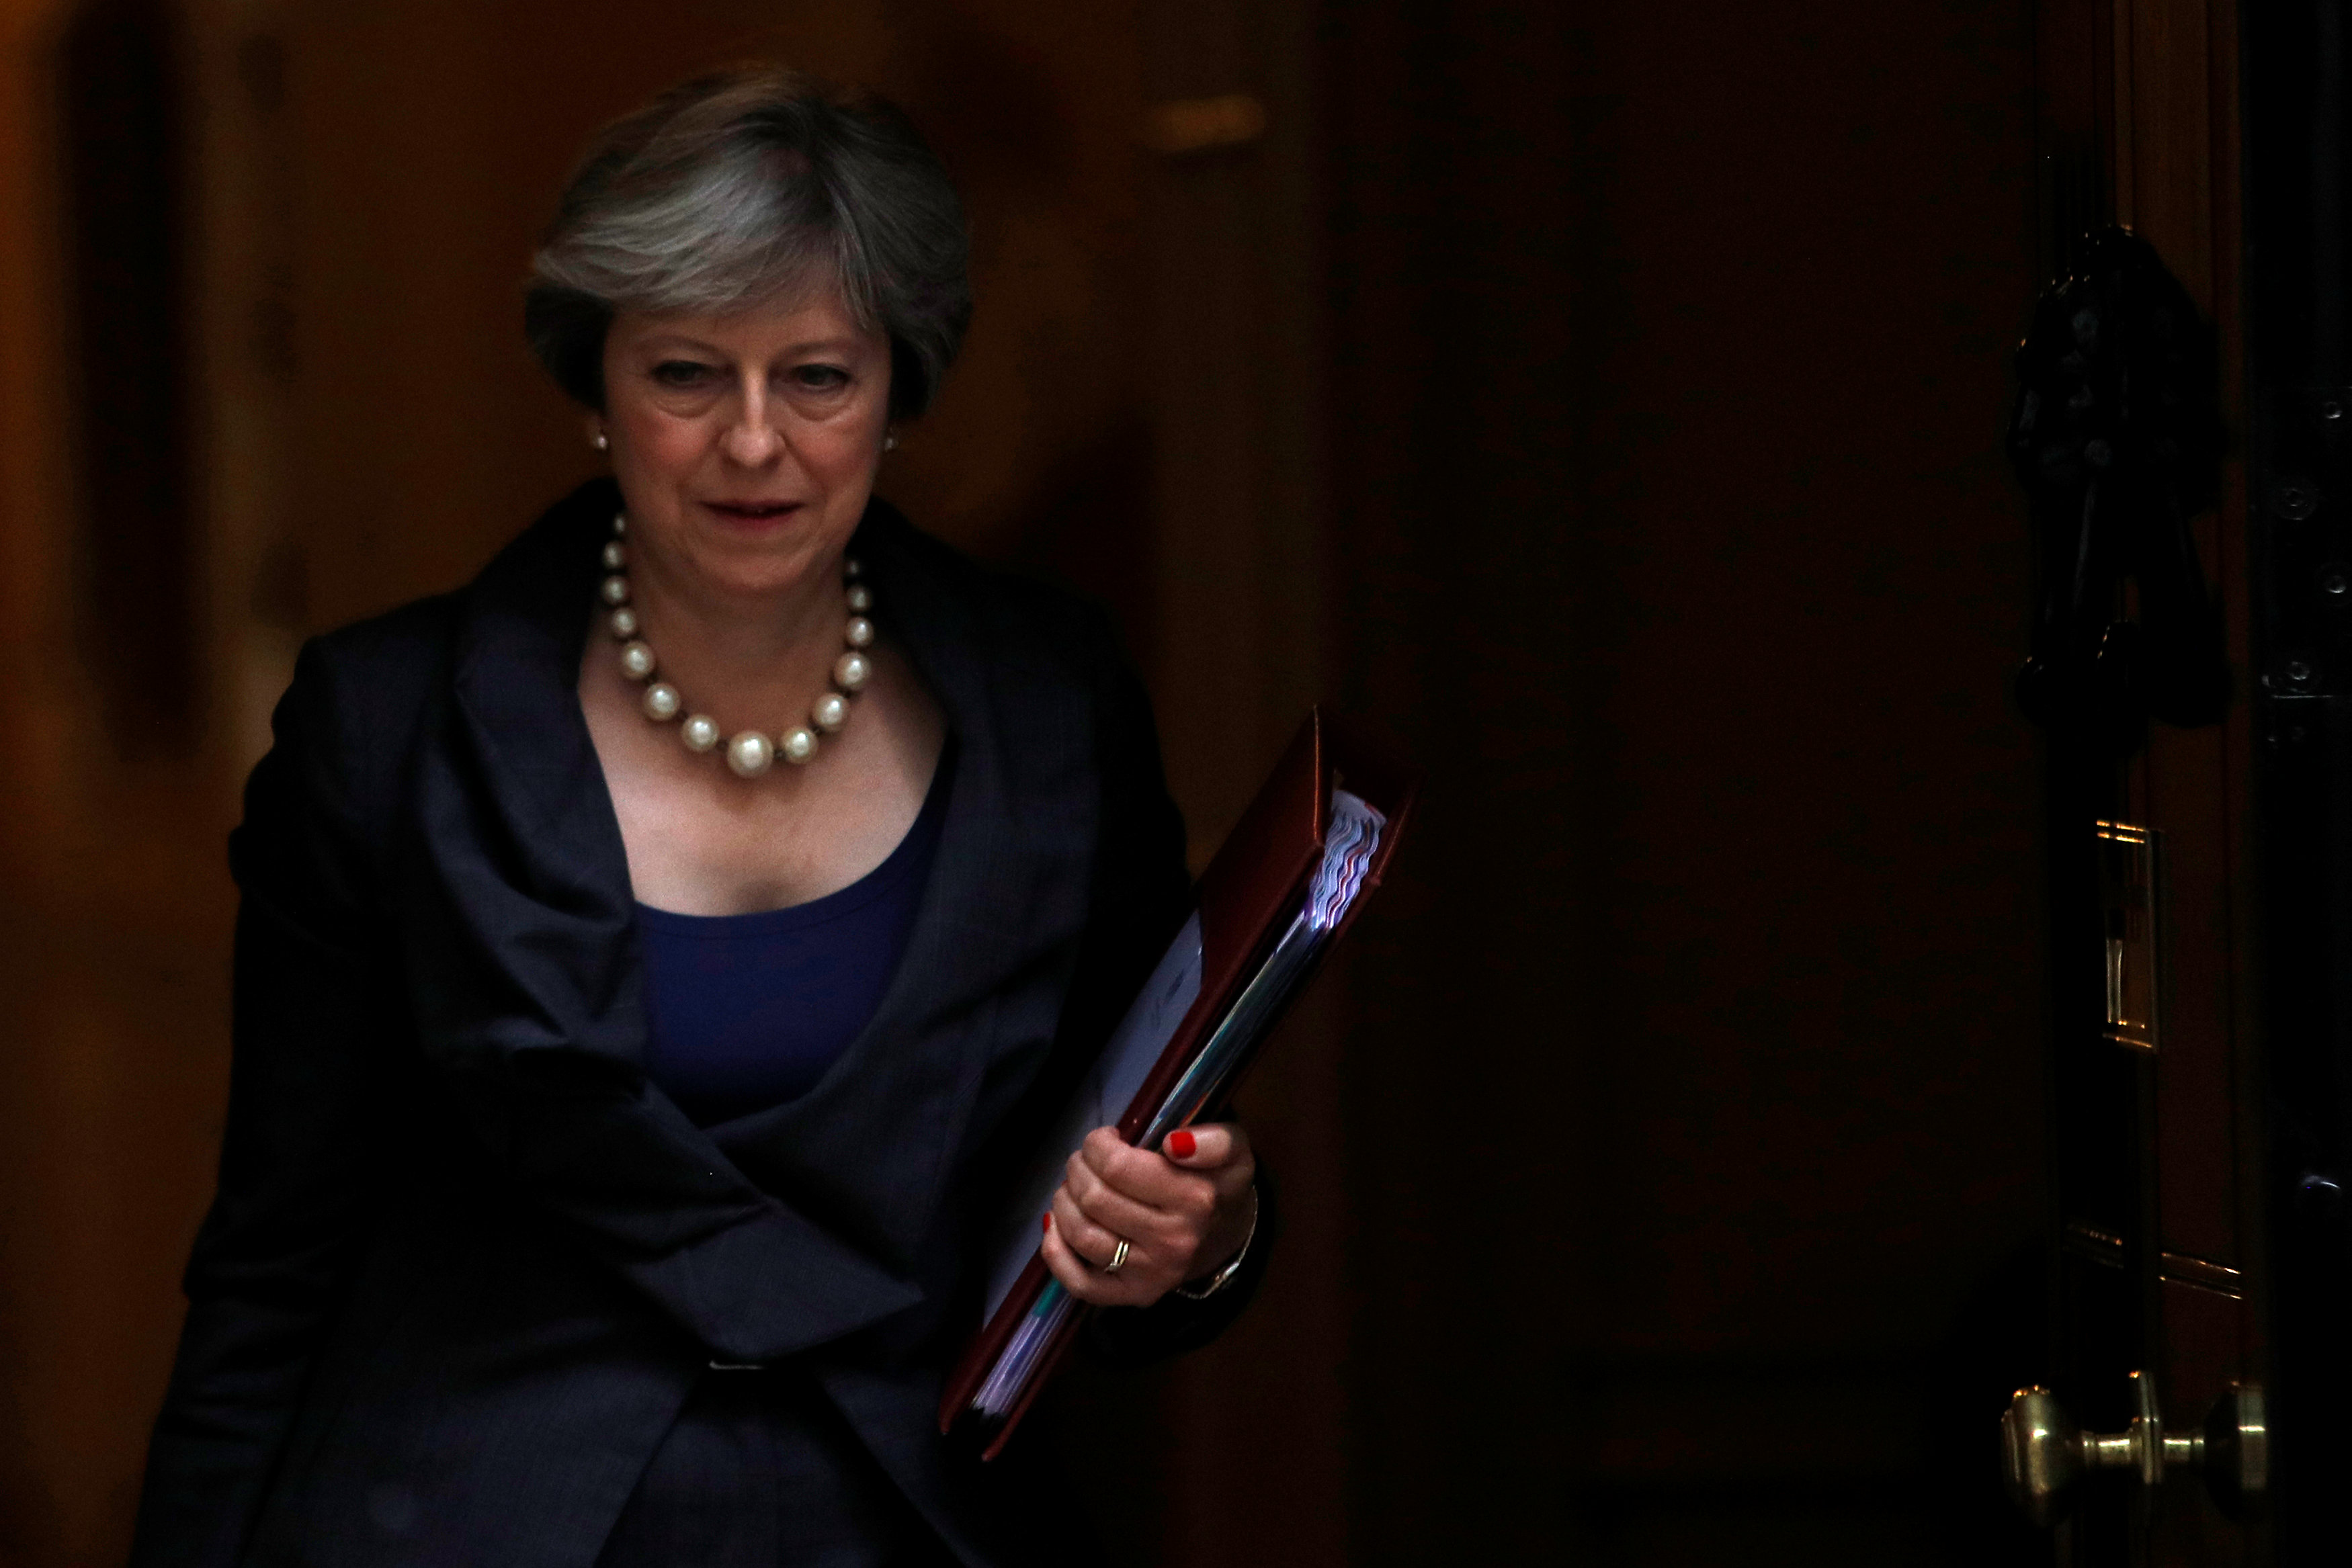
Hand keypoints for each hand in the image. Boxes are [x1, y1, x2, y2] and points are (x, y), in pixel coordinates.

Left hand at [1040, 1123, 1256, 1307]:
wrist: (1225, 1232)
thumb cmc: (1216, 1180)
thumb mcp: (1231, 1149)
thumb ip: (1214, 1140)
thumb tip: (1174, 1144)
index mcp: (1194, 1200)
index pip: (1117, 1167)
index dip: (1097, 1145)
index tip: (1107, 1138)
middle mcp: (1173, 1242)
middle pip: (1093, 1199)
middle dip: (1077, 1168)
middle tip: (1085, 1159)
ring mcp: (1151, 1274)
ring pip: (1081, 1235)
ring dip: (1063, 1201)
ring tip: (1074, 1186)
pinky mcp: (1133, 1295)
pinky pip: (1079, 1282)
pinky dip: (1056, 1251)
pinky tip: (1056, 1225)